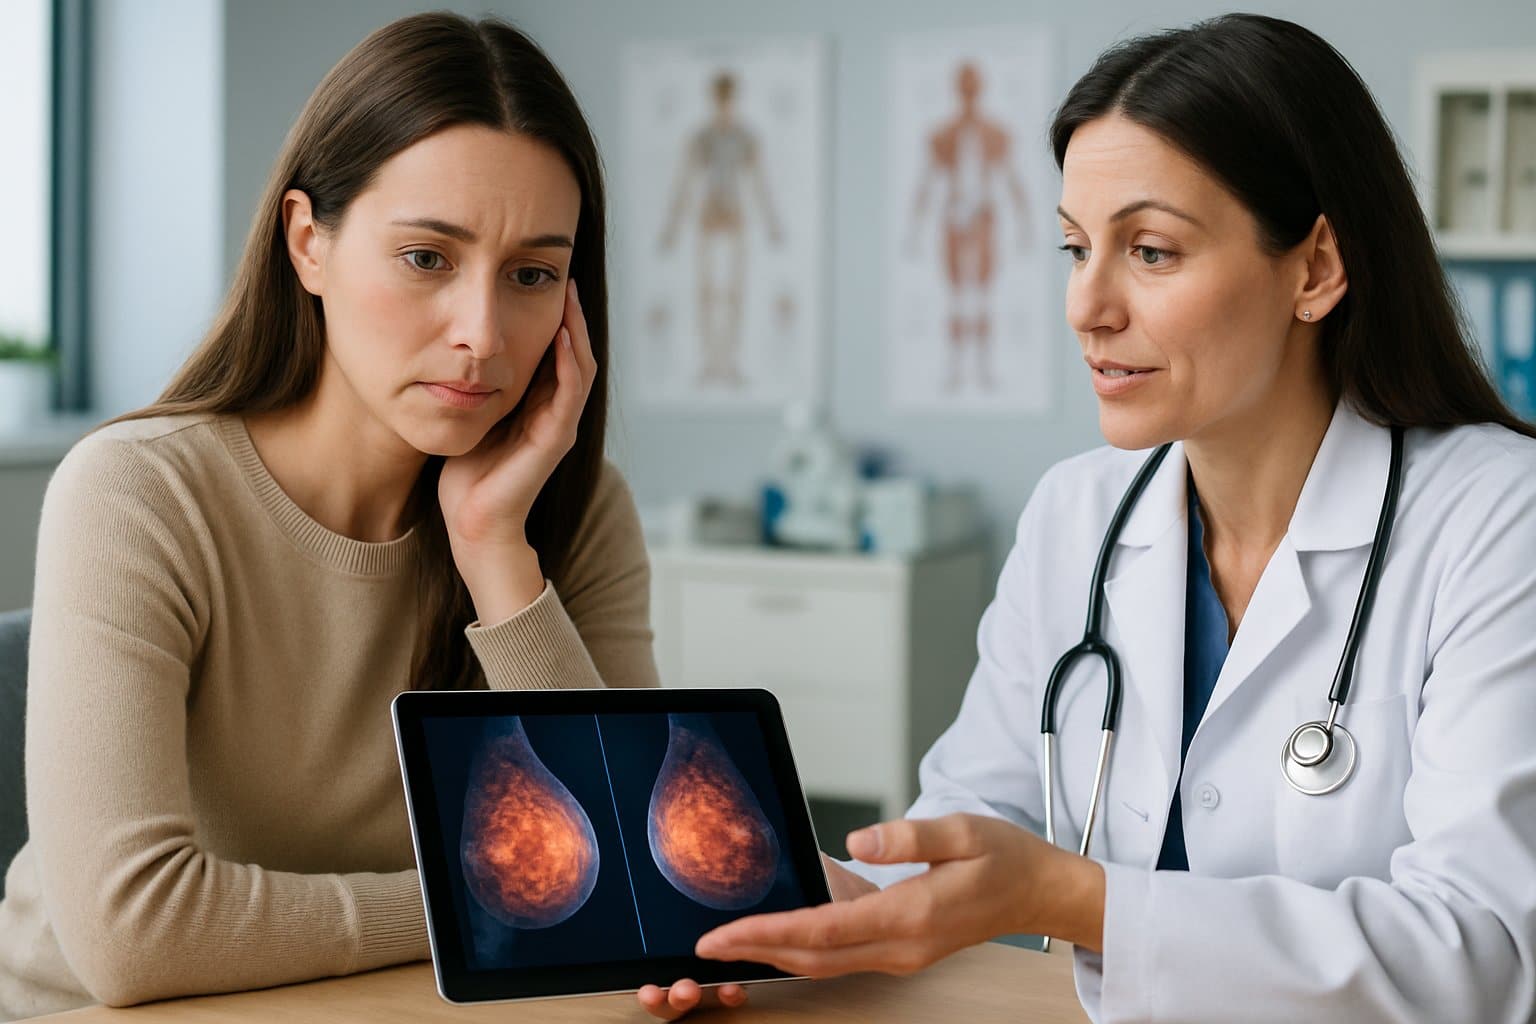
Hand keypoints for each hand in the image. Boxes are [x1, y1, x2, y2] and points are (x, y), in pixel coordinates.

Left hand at [438, 280, 596, 622]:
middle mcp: (556, 412)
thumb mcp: (469, 412)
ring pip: (579, 364)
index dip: (553, 314)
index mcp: (538, 404)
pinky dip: (569, 360)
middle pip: (574, 349)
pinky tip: (562, 332)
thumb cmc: (466, 474)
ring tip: (567, 291)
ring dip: (576, 327)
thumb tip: (451, 343)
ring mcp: (560, 424)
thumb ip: (473, 382)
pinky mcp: (556, 438)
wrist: (473, 523)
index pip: (555, 349)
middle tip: (562, 272)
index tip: (540, 278)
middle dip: (570, 312)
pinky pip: (570, 391)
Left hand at [692, 814, 1103, 979]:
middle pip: (813, 956)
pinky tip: (781, 927)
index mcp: (910, 915)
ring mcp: (901, 952)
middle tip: (707, 945)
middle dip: (756, 951)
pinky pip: (843, 952)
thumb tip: (859, 841)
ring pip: (825, 960)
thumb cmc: (1005, 856)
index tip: (723, 934)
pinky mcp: (901, 947)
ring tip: (731, 939)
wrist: (1041, 893)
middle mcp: (901, 945)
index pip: (823, 930)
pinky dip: (805, 944)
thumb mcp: (963, 830)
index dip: (767, 932)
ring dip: (776, 951)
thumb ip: (909, 836)